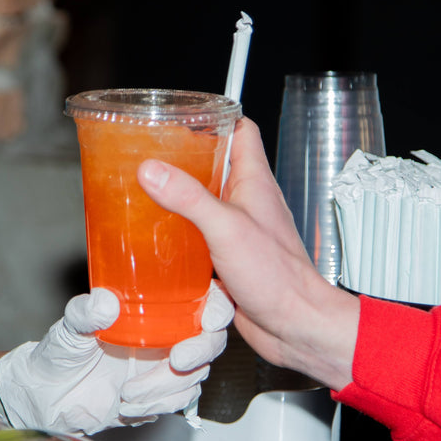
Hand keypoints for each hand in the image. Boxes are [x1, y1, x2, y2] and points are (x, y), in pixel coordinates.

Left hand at [0, 282, 233, 434]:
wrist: (46, 400)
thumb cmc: (57, 355)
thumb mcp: (67, 330)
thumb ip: (84, 314)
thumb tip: (105, 302)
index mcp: (151, 308)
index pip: (203, 296)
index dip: (219, 304)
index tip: (210, 318)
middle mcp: (165, 334)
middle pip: (211, 338)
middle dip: (200, 350)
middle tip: (176, 361)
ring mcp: (165, 366)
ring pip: (197, 375)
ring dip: (168, 387)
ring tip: (128, 393)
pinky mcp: (160, 396)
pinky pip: (180, 401)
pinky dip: (159, 406)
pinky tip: (129, 407)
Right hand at [136, 117, 359, 390]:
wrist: (295, 325)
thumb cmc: (277, 276)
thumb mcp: (226, 229)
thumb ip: (188, 198)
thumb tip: (152, 170)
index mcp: (254, 183)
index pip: (241, 132)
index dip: (216, 118)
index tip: (184, 115)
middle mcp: (247, 203)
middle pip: (216, 166)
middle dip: (185, 159)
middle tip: (151, 156)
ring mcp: (238, 232)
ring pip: (205, 204)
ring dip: (179, 200)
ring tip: (145, 196)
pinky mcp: (228, 260)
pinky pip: (201, 239)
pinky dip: (181, 237)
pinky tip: (158, 244)